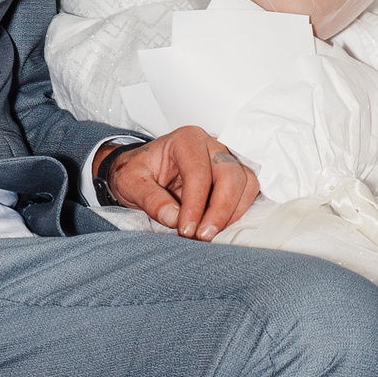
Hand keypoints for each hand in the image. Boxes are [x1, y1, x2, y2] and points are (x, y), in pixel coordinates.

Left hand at [103, 127, 258, 239]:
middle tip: (203, 236)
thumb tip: (174, 218)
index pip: (198, 171)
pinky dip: (236, 212)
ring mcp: (225, 159)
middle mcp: (210, 146)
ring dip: (232, 212)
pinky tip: (216, 227)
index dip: (195, 204)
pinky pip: (247, 192)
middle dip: (220, 209)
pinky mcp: (233, 176)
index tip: (186, 229)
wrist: (142, 171)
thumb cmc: (137, 172)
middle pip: (230, 174)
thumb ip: (150, 199)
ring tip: (209, 233)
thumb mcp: (130, 183)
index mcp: (185, 140)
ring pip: (246, 183)